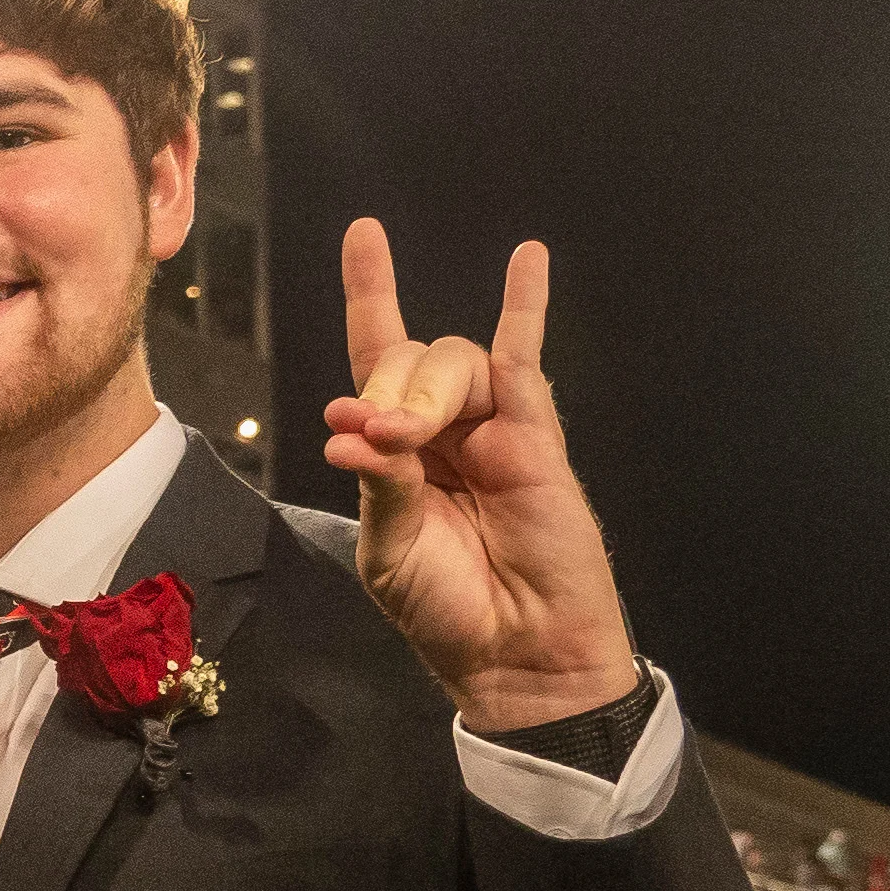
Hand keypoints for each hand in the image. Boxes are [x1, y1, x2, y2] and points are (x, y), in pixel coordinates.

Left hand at [322, 220, 637, 733]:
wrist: (519, 655)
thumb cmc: (448, 614)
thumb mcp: (390, 556)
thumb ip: (379, 488)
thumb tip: (353, 429)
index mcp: (395, 460)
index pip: (374, 365)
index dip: (369, 299)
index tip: (365, 235)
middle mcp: (441, 434)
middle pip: (406, 363)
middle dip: (386, 391)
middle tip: (383, 441)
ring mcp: (490, 430)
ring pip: (453, 362)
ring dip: (424, 387)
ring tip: (413, 436)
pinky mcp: (535, 435)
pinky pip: (525, 357)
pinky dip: (524, 305)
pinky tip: (527, 258)